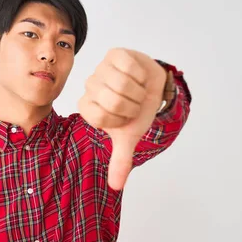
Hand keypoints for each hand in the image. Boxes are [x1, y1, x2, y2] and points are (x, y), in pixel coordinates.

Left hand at [78, 48, 166, 189]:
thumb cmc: (137, 111)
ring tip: (137, 90)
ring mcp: (100, 69)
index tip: (126, 117)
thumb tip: (116, 187)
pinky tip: (139, 76)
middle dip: (132, 105)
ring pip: (121, 83)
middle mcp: (89, 88)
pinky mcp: (114, 54)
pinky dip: (141, 74)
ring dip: (138, 90)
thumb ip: (120, 161)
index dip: (122, 119)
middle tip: (134, 103)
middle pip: (112, 100)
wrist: (153, 87)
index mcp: (88, 108)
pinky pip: (129, 66)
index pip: (101, 117)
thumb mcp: (129, 137)